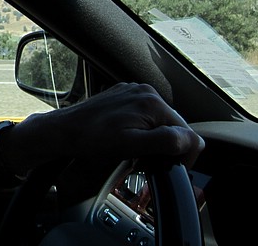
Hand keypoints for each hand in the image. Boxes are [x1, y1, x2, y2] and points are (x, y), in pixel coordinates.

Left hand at [7, 83, 204, 170]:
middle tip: (146, 161)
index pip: (188, 133)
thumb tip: (192, 140)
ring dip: (154, 140)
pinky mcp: (124, 95)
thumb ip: (165, 141)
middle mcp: (146, 91)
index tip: (166, 167)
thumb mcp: (131, 145)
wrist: (65, 130)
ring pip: (160, 122)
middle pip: (174, 127)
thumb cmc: (92, 139)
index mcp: (152, 102)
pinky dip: (142, 130)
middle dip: (166, 147)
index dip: (182, 155)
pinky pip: (145, 115)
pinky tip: (128, 138)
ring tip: (135, 151)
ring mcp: (134, 91)